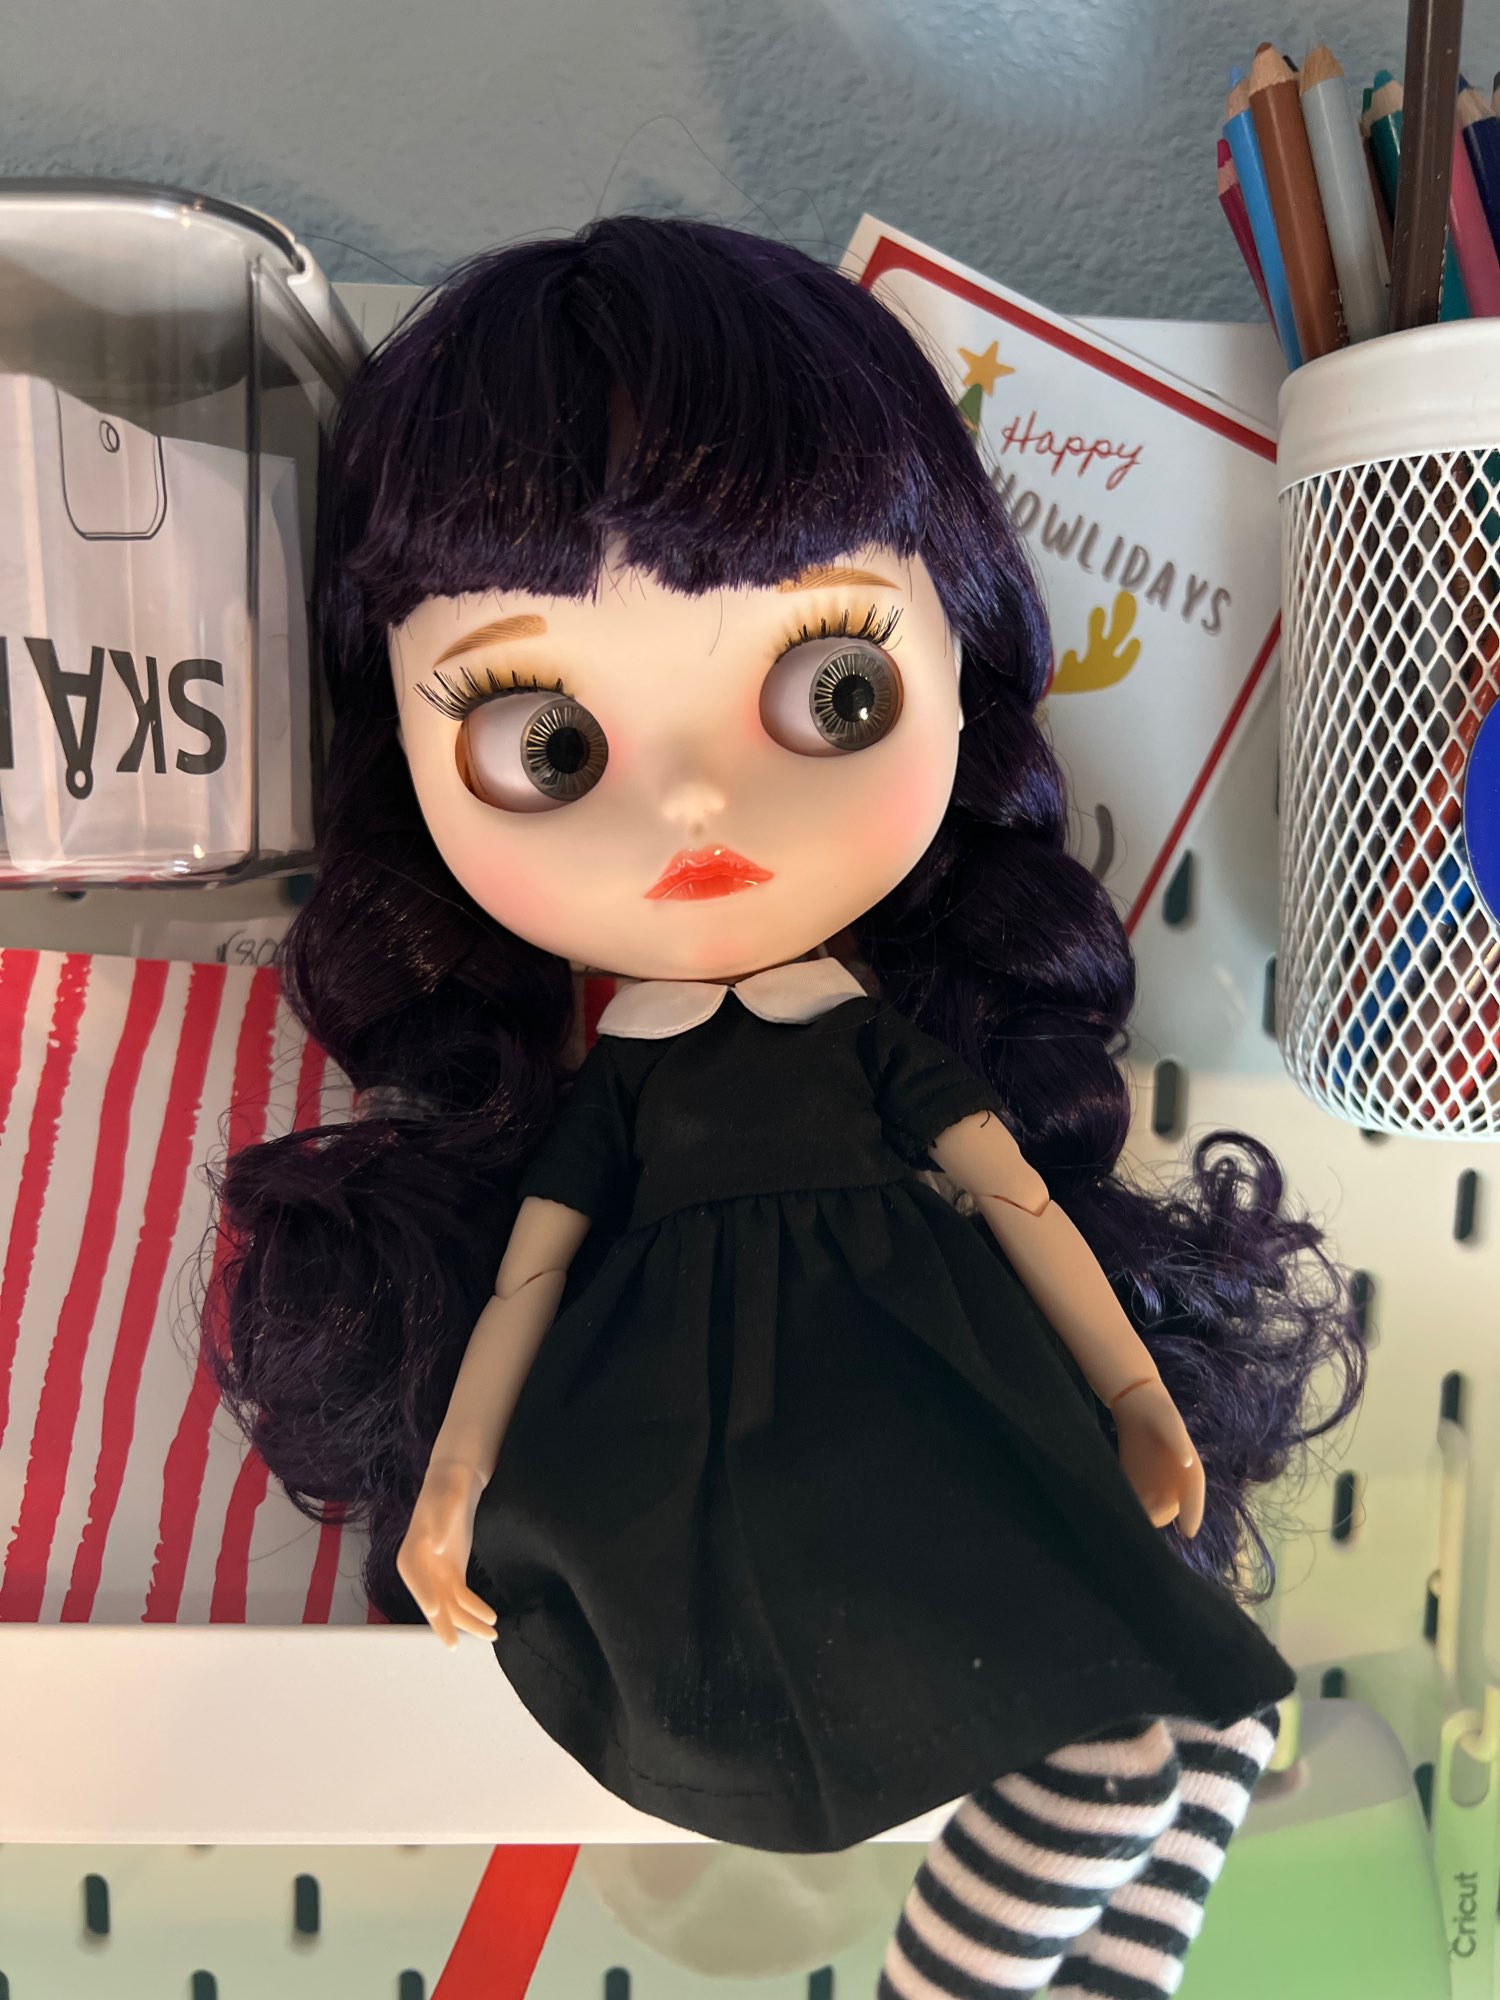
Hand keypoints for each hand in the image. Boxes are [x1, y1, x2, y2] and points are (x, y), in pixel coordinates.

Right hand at [396, 1460, 498, 1649]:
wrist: (456, 1484)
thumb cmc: (446, 1491)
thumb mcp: (444, 1503)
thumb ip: (440, 1525)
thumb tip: (437, 1547)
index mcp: (409, 1554)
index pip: (415, 1579)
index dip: (424, 1595)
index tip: (435, 1610)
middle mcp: (420, 1570)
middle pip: (431, 1600)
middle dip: (444, 1624)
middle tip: (455, 1645)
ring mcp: (437, 1574)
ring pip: (450, 1606)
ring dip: (468, 1622)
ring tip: (491, 1635)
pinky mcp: (453, 1573)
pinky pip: (462, 1598)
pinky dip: (475, 1609)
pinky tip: (490, 1618)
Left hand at [1112, 1381, 1205, 1538]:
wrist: (1135, 1401)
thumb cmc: (1158, 1411)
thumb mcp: (1168, 1422)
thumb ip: (1177, 1441)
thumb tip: (1187, 1462)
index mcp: (1188, 1468)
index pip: (1194, 1494)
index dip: (1193, 1513)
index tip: (1188, 1533)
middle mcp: (1174, 1480)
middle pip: (1171, 1505)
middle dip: (1162, 1516)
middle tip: (1150, 1529)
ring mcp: (1155, 1481)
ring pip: (1154, 1505)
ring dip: (1146, 1514)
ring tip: (1132, 1523)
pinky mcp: (1136, 1478)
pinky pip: (1136, 1496)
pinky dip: (1131, 1503)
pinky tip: (1119, 1507)